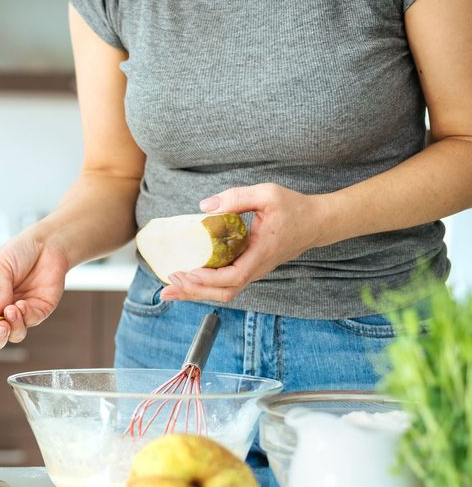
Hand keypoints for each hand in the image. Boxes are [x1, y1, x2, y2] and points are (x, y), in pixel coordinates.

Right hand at [0, 232, 68, 349]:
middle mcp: (1, 311)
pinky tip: (22, 304)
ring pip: (14, 335)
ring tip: (10, 311)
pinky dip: (24, 316)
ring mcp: (20, 313)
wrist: (45, 245)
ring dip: (11, 328)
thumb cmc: (17, 253)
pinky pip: (30, 322)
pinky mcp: (38, 312)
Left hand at [161, 183, 330, 302]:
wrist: (317, 222)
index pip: (234, 276)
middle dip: (194, 292)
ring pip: (224, 291)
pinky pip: (226, 283)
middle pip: (224, 292)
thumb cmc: (294, 208)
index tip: (188, 273)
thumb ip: (236, 197)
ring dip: (196, 292)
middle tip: (168, 285)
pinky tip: (187, 281)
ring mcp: (254, 271)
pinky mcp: (250, 268)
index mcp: (262, 253)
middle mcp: (257, 268)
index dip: (209, 279)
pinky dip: (205, 285)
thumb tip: (204, 207)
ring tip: (170, 289)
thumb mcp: (267, 194)